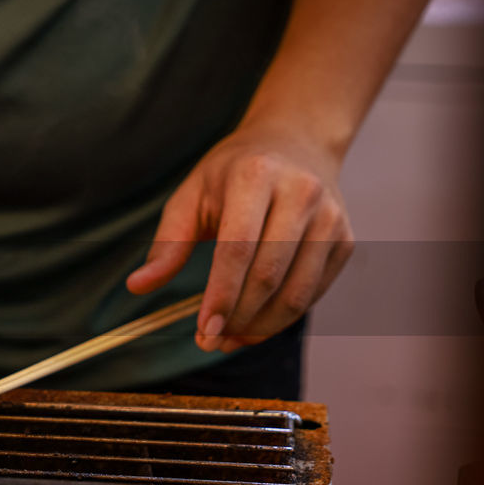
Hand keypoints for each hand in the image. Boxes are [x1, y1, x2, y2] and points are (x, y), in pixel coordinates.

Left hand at [125, 121, 354, 351]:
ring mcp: (331, 218)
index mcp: (255, 176)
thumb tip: (138, 286)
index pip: (237, 248)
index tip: (203, 331)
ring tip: (230, 339)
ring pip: (296, 292)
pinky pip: (313, 293)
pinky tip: (255, 325)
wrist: (295, 142)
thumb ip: (168, 244)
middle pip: (268, 275)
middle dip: (237, 318)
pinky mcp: (346, 240)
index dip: (221, 296)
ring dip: (260, 327)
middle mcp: (301, 194)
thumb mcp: (192, 195)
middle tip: (210, 342)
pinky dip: (283, 318)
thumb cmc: (234, 172)